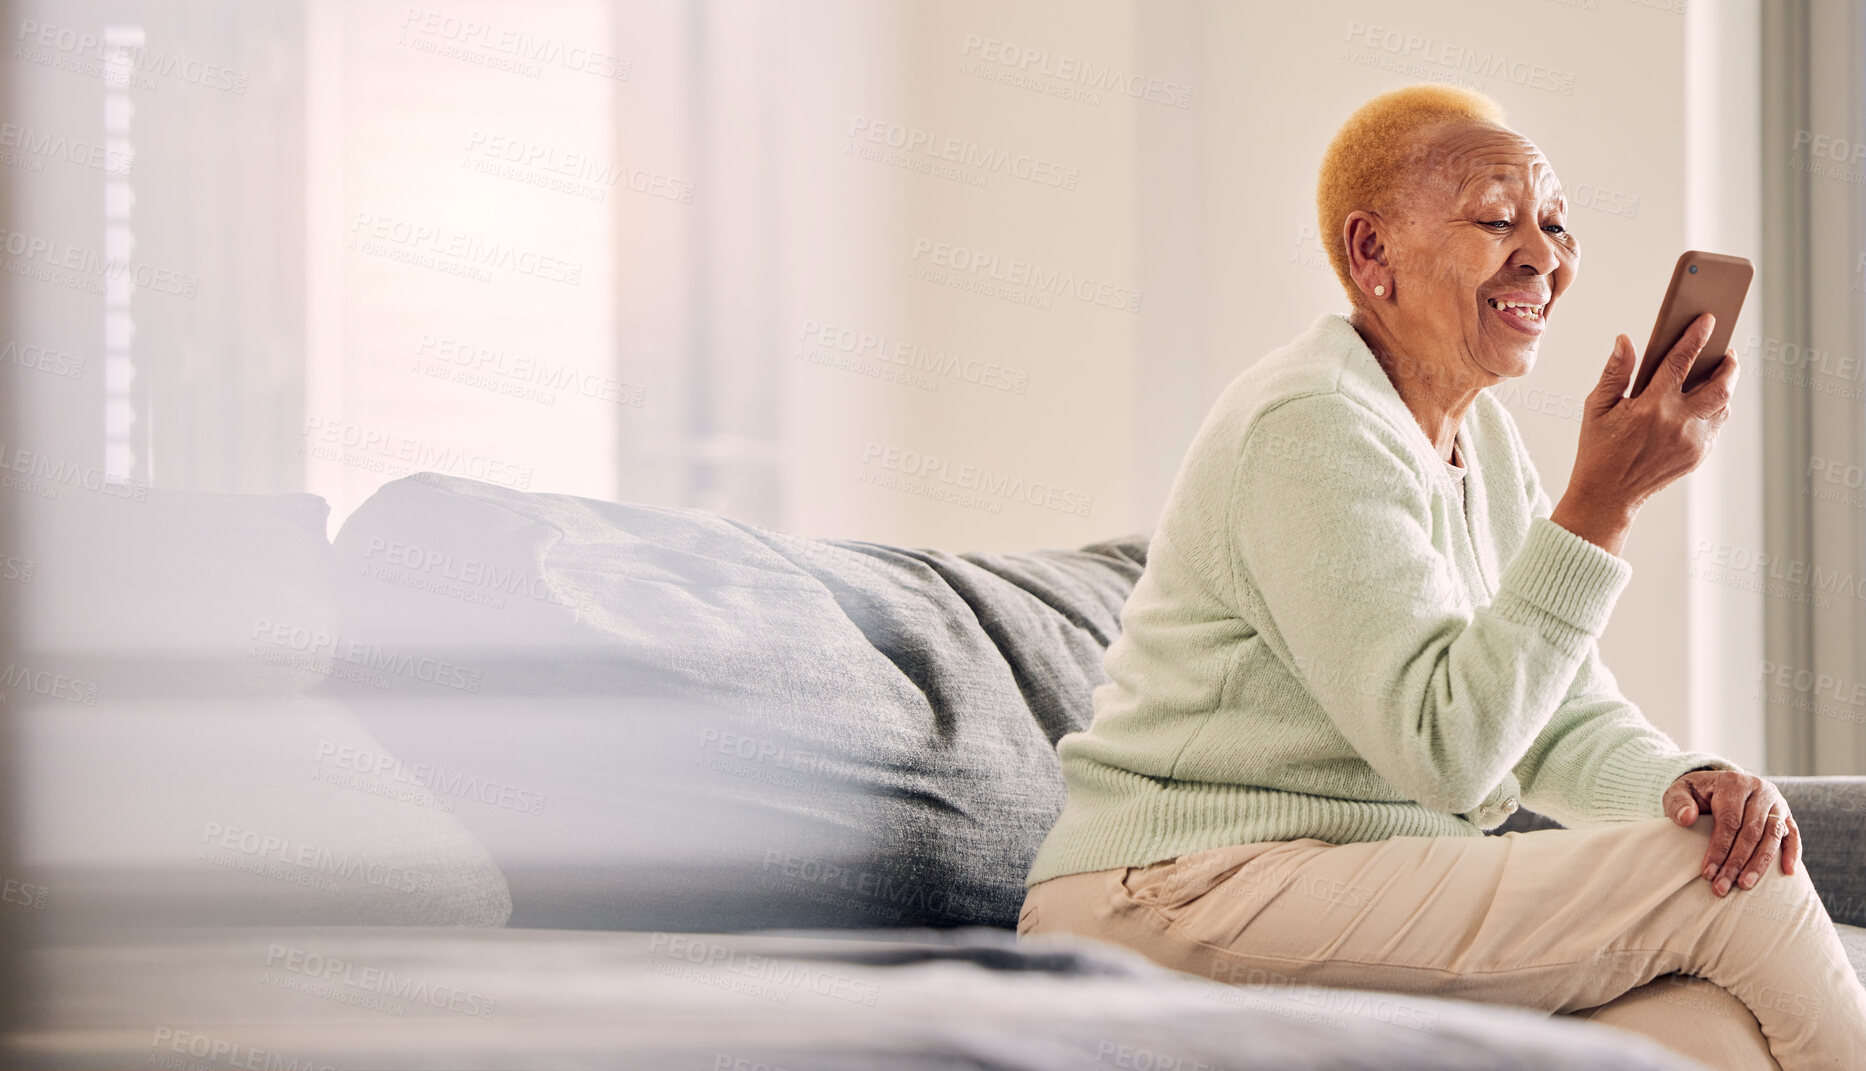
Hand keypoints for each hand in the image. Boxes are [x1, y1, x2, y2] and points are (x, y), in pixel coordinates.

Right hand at [1551, 314, 1737, 554]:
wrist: (1607, 495)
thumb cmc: (1598, 448)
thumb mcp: (1596, 407)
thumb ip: (1615, 373)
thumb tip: (1625, 340)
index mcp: (1651, 407)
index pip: (1681, 362)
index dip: (1696, 337)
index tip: (1708, 319)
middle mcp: (1678, 424)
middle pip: (1720, 385)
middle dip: (1728, 363)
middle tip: (1727, 350)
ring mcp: (1692, 442)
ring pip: (1724, 406)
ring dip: (1726, 386)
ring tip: (1721, 373)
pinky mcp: (1698, 456)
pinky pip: (1717, 425)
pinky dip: (1717, 409)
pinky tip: (1707, 401)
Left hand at [1662, 769, 1799, 896]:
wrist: (1717, 784)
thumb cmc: (1696, 793)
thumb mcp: (1679, 791)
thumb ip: (1678, 803)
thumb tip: (1687, 818)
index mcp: (1733, 783)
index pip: (1729, 821)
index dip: (1719, 848)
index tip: (1707, 873)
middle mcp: (1759, 790)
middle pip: (1751, 832)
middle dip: (1736, 862)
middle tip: (1722, 887)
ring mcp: (1777, 802)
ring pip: (1773, 835)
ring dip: (1760, 863)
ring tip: (1745, 884)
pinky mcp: (1787, 814)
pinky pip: (1793, 834)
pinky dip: (1792, 853)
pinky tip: (1787, 873)